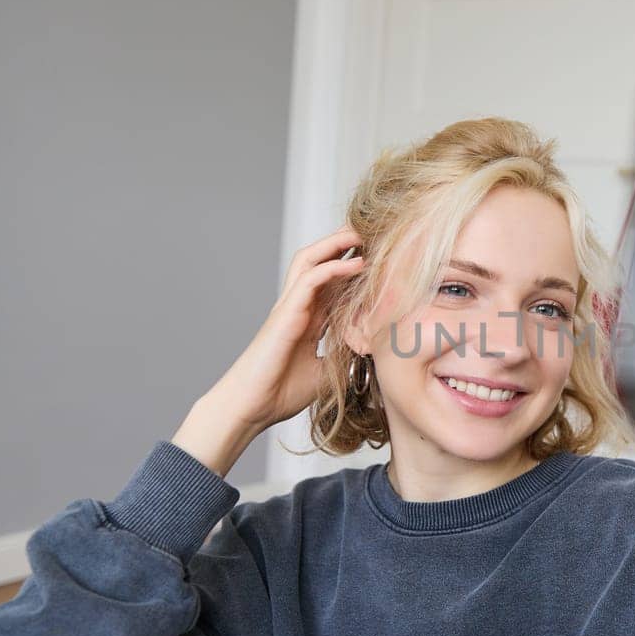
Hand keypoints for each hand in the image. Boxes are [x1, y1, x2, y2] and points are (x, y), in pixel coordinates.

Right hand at [206, 223, 366, 432]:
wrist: (252, 407)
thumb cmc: (281, 392)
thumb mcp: (326, 372)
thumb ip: (345, 357)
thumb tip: (374, 355)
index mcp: (308, 317)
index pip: (332, 279)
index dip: (354, 263)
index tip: (382, 253)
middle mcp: (298, 306)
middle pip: (319, 259)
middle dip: (344, 241)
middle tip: (373, 229)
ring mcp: (289, 306)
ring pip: (310, 259)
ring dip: (337, 243)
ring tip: (364, 233)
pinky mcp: (285, 314)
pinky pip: (309, 280)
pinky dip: (333, 267)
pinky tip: (357, 263)